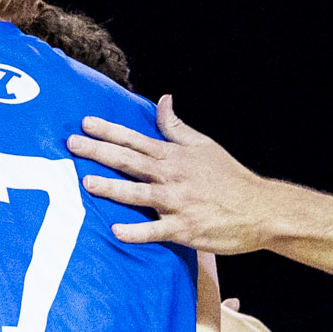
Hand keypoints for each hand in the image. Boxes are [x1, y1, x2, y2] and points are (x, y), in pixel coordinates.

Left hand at [69, 99, 277, 252]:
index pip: (136, 139)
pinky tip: (116, 230)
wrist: (260, 209)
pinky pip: (156, 230)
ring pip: (139, 193)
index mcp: (175, 156)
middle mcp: (173, 176)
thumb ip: (177, 126)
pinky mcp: (185, 229)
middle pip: (130, 161)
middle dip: (98, 152)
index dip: (109, 131)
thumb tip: (162, 100)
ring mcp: (178, 203)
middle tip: (72, 145)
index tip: (84, 123)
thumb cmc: (230, 178)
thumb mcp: (204, 145)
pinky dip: (137, 231)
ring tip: (86, 183)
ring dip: (112, 188)